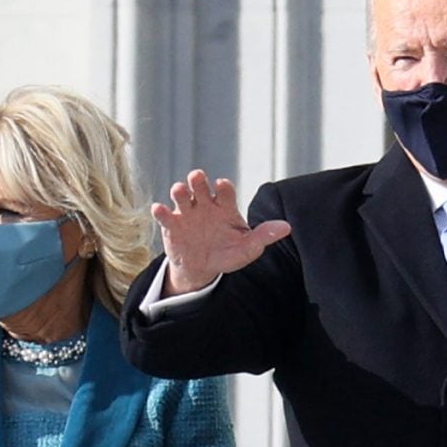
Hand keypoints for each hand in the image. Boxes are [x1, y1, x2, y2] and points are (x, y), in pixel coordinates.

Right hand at [150, 170, 291, 295]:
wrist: (202, 269)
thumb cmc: (228, 254)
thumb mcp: (248, 248)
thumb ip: (264, 235)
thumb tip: (287, 227)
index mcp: (225, 206)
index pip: (225, 191)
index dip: (224, 187)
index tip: (222, 185)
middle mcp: (205, 205)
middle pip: (201, 186)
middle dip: (199, 180)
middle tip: (197, 177)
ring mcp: (187, 213)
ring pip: (182, 196)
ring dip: (179, 191)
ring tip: (179, 190)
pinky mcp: (172, 225)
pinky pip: (165, 215)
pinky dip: (160, 211)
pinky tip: (159, 209)